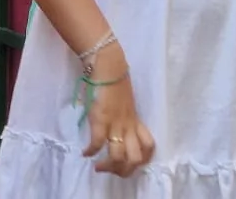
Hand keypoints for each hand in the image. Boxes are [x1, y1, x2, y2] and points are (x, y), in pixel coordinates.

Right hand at [81, 48, 153, 177]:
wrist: (108, 66)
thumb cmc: (115, 79)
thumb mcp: (123, 101)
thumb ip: (121, 113)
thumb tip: (112, 120)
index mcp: (135, 120)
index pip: (149, 146)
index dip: (144, 159)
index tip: (130, 161)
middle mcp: (128, 125)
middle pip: (136, 158)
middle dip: (124, 170)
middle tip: (113, 169)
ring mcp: (115, 123)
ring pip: (119, 156)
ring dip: (108, 166)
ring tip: (99, 166)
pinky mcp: (101, 119)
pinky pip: (97, 143)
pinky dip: (90, 151)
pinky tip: (85, 152)